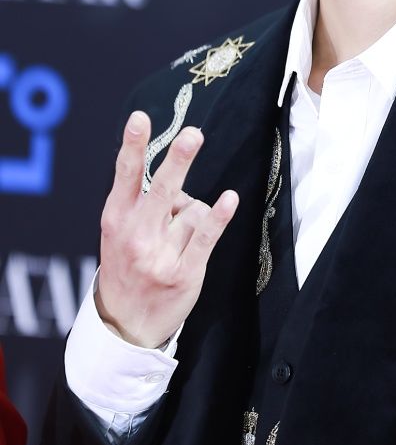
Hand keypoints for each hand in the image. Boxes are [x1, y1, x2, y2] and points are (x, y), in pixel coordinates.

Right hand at [95, 110, 238, 348]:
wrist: (124, 326)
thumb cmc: (127, 265)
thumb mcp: (117, 231)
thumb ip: (139, 199)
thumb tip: (177, 171)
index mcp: (117, 219)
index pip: (126, 174)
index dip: (133, 145)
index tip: (140, 118)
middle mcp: (136, 235)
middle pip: (163, 189)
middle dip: (178, 161)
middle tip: (193, 135)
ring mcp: (160, 256)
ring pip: (194, 210)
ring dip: (195, 217)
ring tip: (178, 240)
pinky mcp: (185, 273)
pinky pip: (206, 238)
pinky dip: (219, 218)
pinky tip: (229, 199)